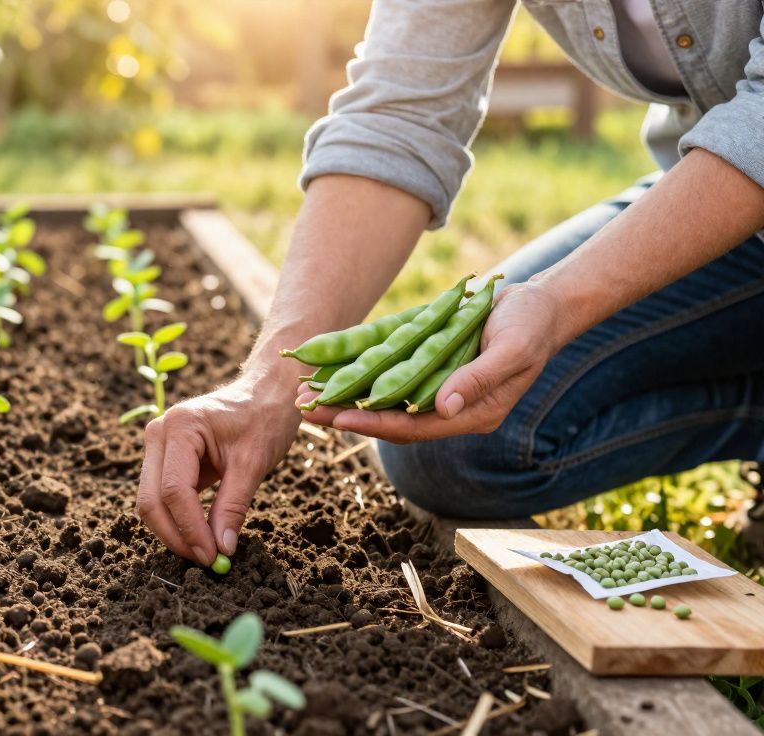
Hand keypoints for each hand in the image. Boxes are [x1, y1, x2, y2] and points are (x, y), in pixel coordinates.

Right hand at [137, 377, 301, 565]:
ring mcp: (157, 444)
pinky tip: (201, 535)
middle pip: (151, 499)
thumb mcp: (253, 464)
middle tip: (206, 561)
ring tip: (206, 550)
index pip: (174, 491)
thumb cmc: (264, 418)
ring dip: (174, 531)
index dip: (191, 529)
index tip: (213, 556)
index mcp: (181, 427)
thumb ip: (232, 507)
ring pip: (151, 501)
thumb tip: (222, 549)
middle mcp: (159, 432)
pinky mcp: (163, 456)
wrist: (265, 392)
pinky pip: (161, 495)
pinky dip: (177, 519)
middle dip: (176, 536)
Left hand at [300, 280, 563, 442]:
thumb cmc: (531, 327)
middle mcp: (448, 406)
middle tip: (304, 407)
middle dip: (345, 414)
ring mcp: (436, 385)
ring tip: (304, 393)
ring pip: (382, 397)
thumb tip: (443, 407)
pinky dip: (359, 372)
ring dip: (344, 395)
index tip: (339, 419)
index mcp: (470, 414)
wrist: (539, 304)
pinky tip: (328, 368)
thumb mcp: (512, 350)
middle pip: (388, 417)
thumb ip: (479, 379)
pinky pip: (387, 373)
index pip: (413, 426)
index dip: (374, 423)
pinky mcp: (428, 364)